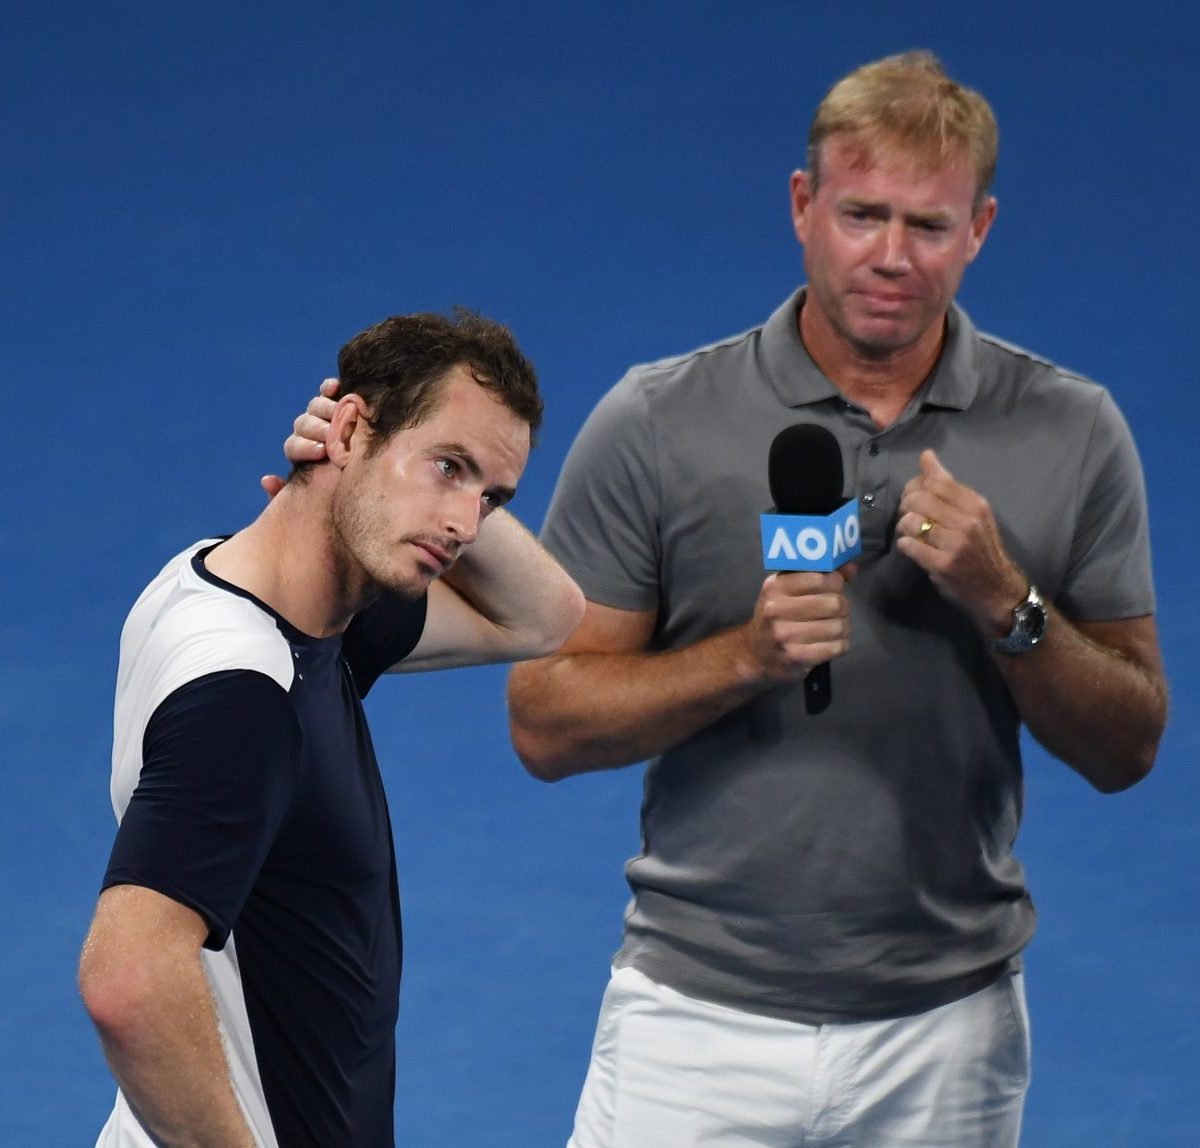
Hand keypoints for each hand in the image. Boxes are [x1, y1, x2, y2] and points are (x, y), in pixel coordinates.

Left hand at [260, 377, 340, 498]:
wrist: (356, 479)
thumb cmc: (332, 492)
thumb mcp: (309, 499)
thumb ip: (284, 494)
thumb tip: (267, 479)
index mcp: (298, 451)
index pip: (293, 446)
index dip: (305, 447)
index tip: (321, 453)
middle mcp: (307, 430)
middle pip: (305, 423)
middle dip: (319, 429)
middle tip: (333, 435)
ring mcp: (321, 415)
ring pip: (316, 406)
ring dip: (327, 409)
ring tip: (343, 415)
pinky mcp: (338, 402)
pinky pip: (328, 391)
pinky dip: (329, 387)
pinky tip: (336, 386)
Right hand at [742, 565, 855, 682]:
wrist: (753, 652)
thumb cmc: (776, 615)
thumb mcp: (788, 589)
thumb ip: (819, 575)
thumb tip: (851, 567)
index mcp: (775, 587)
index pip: (821, 579)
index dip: (836, 582)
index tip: (833, 587)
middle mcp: (777, 609)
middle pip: (834, 603)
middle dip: (842, 606)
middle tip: (836, 610)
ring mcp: (785, 635)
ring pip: (839, 626)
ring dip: (843, 627)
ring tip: (833, 627)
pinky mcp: (796, 657)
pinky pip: (836, 647)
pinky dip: (840, 644)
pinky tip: (830, 642)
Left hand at [895, 449, 1025, 634]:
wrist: (997, 590)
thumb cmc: (982, 548)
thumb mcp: (974, 514)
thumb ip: (949, 486)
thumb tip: (926, 455)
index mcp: (976, 504)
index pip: (934, 481)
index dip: (915, 486)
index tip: (915, 496)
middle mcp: (968, 522)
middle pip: (917, 499)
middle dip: (905, 506)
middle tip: (909, 516)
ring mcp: (955, 544)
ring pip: (910, 522)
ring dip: (903, 527)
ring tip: (911, 533)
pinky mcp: (942, 565)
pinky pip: (908, 545)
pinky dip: (905, 545)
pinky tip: (913, 547)